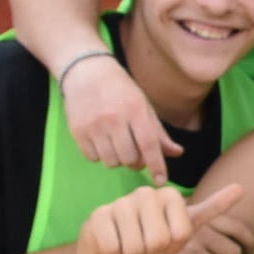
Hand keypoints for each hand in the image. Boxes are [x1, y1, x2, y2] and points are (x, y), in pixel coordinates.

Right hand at [61, 52, 185, 179]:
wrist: (87, 72)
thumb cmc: (121, 90)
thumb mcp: (144, 106)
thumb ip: (159, 133)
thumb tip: (177, 153)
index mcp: (135, 110)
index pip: (149, 144)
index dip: (157, 165)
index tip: (161, 180)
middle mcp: (114, 119)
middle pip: (129, 158)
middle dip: (136, 162)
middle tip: (135, 153)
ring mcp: (93, 126)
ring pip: (111, 162)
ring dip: (118, 159)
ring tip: (118, 145)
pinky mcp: (77, 131)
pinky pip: (93, 158)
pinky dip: (100, 156)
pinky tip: (102, 141)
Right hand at [80, 180, 247, 253]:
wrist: (116, 246)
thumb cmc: (153, 236)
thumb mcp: (185, 223)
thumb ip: (212, 208)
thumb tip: (242, 188)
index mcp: (167, 194)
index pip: (182, 234)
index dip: (176, 246)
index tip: (169, 242)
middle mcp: (143, 194)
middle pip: (160, 242)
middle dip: (154, 253)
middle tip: (147, 248)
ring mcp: (118, 204)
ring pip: (137, 249)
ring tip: (131, 248)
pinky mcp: (96, 219)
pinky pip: (115, 251)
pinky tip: (114, 248)